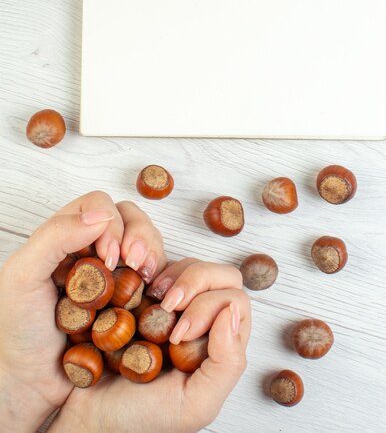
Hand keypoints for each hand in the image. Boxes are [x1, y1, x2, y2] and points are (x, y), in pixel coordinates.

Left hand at [0, 191, 165, 432]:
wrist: (35, 383)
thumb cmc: (20, 331)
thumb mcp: (22, 276)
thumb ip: (55, 236)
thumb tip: (101, 216)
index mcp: (65, 236)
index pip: (98, 205)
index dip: (111, 223)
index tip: (110, 257)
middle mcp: (92, 248)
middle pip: (129, 216)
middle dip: (139, 234)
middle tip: (135, 263)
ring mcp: (116, 271)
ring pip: (147, 239)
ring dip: (152, 251)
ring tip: (146, 276)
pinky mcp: (135, 294)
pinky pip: (157, 271)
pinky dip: (162, 275)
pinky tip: (155, 291)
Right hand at [51, 259, 250, 432]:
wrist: (90, 414)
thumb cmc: (141, 417)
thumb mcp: (195, 404)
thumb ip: (226, 363)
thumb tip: (231, 312)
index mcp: (220, 345)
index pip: (236, 302)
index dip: (209, 306)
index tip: (177, 334)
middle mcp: (203, 320)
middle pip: (221, 276)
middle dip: (196, 280)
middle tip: (166, 305)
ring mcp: (174, 304)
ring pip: (193, 265)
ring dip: (174, 276)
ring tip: (150, 300)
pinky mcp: (147, 292)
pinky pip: (161, 263)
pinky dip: (151, 267)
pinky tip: (138, 289)